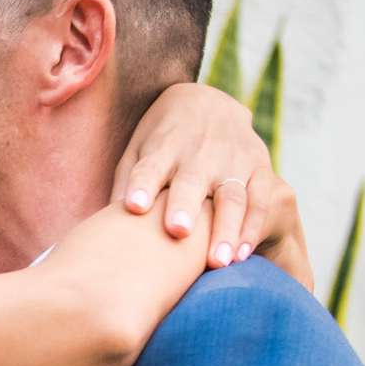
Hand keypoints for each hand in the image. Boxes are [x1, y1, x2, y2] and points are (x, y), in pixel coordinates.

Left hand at [109, 83, 283, 268]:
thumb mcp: (139, 150)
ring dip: (226, 229)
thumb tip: (105, 225)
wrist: (211, 103)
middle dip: (185, 205)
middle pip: (192, 181)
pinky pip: (259, 200)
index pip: (150, 167)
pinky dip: (253, 227)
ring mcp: (232, 161)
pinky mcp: (258, 168)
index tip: (135, 206)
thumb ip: (126, 184)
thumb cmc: (162, 141)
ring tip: (218, 262)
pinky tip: (242, 254)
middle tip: (178, 231)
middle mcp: (198, 154)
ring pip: (231, 197)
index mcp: (163, 148)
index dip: (143, 185)